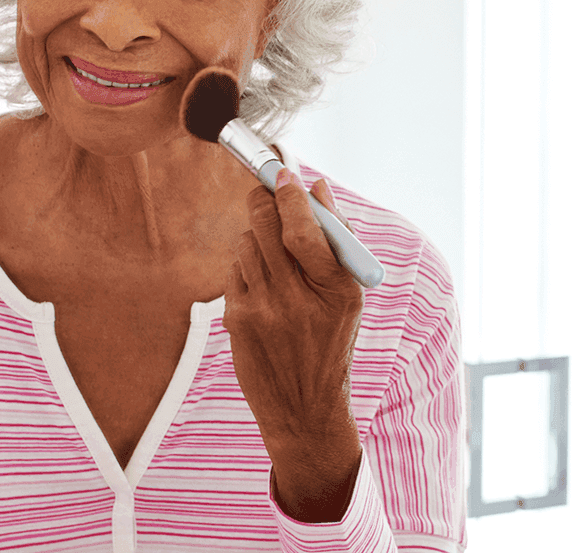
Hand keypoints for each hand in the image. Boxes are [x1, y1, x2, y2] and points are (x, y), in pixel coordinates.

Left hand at [223, 167, 364, 521]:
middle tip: (267, 191)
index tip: (283, 174)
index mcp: (336, 289)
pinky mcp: (238, 319)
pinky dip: (246, 265)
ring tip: (273, 253)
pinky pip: (235, 269)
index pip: (305, 229)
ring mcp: (264, 310)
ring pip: (246, 243)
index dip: (290, 196)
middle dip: (263, 200)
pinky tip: (262, 284)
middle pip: (267, 225)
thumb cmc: (330, 343)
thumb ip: (337, 240)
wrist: (305, 409)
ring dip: (256, 235)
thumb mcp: (348, 297)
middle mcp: (298, 299)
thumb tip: (318, 187)